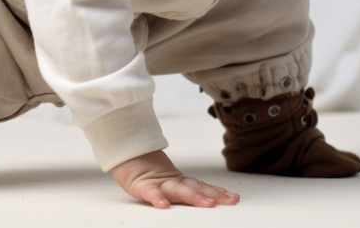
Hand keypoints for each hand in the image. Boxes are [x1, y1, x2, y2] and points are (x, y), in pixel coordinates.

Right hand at [110, 150, 239, 208]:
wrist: (125, 154)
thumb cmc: (147, 172)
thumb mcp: (169, 181)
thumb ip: (189, 188)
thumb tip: (215, 197)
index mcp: (180, 182)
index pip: (202, 186)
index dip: (217, 191)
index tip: (233, 198)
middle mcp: (172, 183)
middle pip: (194, 189)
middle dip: (211, 195)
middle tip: (226, 201)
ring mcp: (158, 184)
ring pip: (178, 190)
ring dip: (193, 197)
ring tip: (207, 203)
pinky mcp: (141, 186)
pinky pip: (150, 194)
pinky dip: (157, 198)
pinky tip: (163, 205)